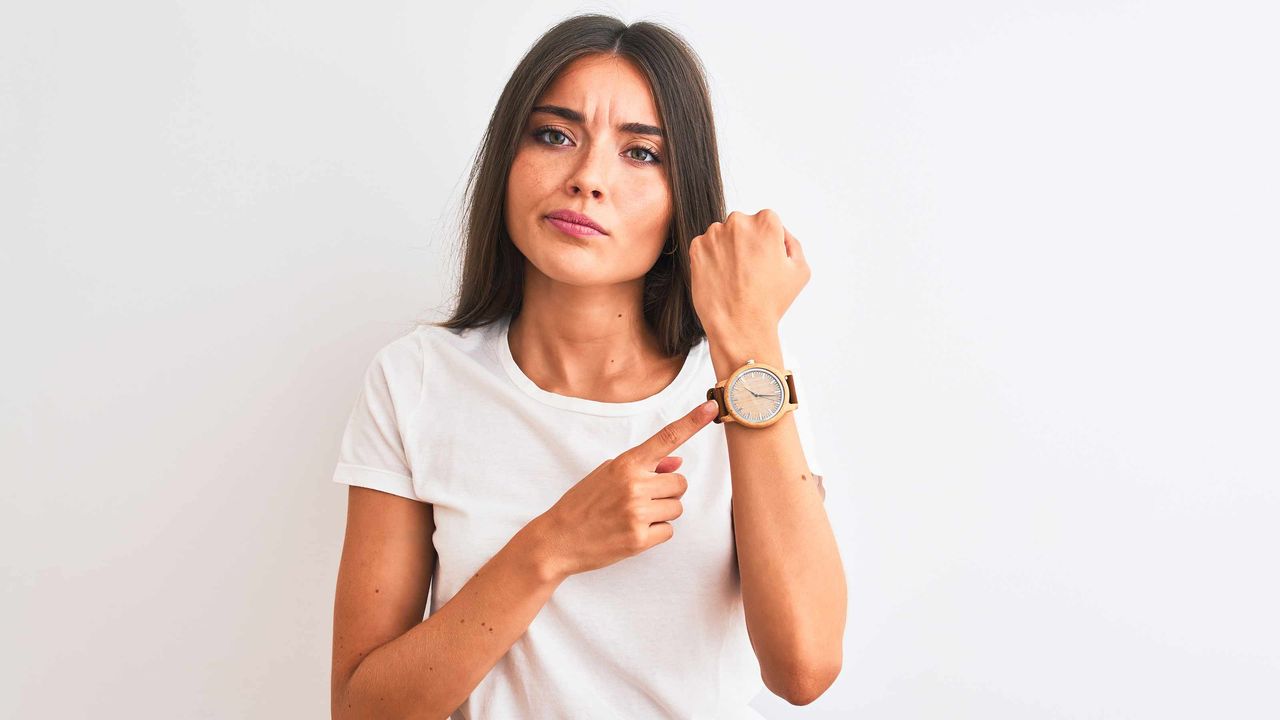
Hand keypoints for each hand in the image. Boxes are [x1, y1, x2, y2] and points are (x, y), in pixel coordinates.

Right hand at [535, 399, 719, 577]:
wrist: (557, 539)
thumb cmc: (583, 504)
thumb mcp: (607, 474)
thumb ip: (643, 467)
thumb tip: (677, 464)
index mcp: (626, 464)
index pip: (666, 438)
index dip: (692, 422)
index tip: (711, 406)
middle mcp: (634, 485)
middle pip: (680, 483)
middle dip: (667, 492)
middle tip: (641, 499)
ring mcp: (637, 512)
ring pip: (677, 508)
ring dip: (662, 513)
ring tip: (633, 516)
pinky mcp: (639, 539)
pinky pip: (668, 531)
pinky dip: (655, 533)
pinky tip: (632, 532)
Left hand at [689, 209, 810, 338]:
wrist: (740, 326)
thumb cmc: (771, 301)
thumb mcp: (800, 270)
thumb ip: (792, 243)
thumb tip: (779, 233)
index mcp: (766, 222)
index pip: (765, 222)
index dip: (766, 243)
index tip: (764, 262)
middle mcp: (738, 222)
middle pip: (742, 226)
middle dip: (744, 243)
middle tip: (748, 271)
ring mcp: (714, 234)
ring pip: (721, 236)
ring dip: (726, 250)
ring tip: (733, 278)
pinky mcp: (696, 248)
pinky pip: (704, 248)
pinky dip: (710, 260)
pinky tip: (720, 278)